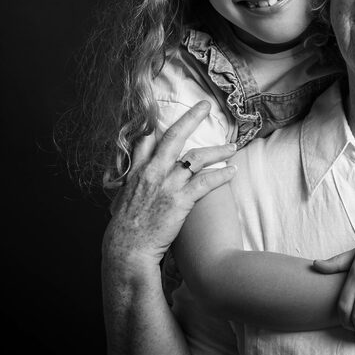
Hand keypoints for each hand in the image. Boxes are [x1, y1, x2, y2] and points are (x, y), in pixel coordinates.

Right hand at [102, 101, 235, 273]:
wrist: (127, 249)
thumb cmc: (125, 229)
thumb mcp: (120, 200)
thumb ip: (129, 186)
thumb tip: (131, 184)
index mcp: (137, 171)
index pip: (146, 139)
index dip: (158, 124)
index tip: (168, 112)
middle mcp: (152, 172)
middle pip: (174, 136)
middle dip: (191, 118)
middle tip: (205, 105)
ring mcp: (167, 185)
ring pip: (197, 158)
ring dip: (218, 150)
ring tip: (233, 146)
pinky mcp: (180, 200)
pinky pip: (206, 182)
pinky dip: (222, 175)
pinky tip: (233, 171)